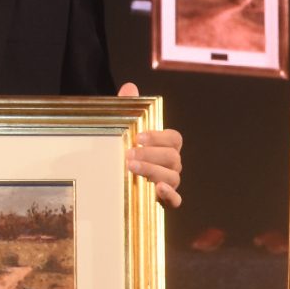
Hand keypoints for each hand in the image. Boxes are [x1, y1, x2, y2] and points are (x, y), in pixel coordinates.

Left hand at [117, 82, 183, 209]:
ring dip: (153, 171)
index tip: (138, 136)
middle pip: (173, 157)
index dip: (159, 136)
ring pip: (173, 176)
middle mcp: (171, 165)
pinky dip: (170, 195)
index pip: (174, 139)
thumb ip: (129, 109)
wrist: (113, 183)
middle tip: (129, 153)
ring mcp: (170, 183)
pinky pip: (176, 200)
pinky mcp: (164, 201)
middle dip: (151, 154)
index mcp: (165, 147)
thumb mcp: (122, 132)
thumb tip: (129, 87)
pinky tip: (158, 189)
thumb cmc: (123, 153)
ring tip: (131, 168)